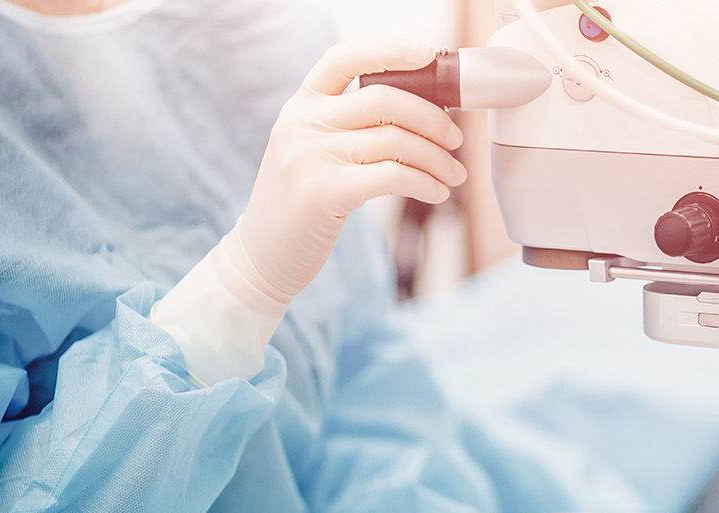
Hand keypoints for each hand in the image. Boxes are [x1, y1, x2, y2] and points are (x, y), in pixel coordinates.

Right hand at [224, 41, 467, 303]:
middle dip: (433, 119)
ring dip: (437, 159)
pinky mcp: (324, 192)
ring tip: (454, 176)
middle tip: (456, 140)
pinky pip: (392, 176)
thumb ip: (349, 125)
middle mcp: (301, 123)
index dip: (390, 50)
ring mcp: (309, 156)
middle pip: (384, 99)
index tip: (428, 55)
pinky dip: (425, 183)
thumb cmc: (301, 203)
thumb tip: (422, 111)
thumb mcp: (311, 150)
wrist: (262, 255)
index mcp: (300, 104)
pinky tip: (436, 193)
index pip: (345, 59)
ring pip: (395, 140)